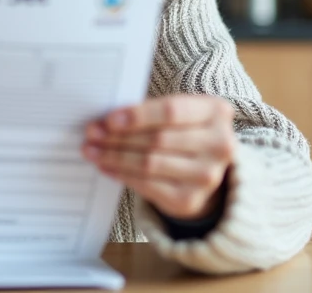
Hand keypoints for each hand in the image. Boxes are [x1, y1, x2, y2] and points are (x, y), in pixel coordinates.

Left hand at [82, 95, 234, 220]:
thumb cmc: (184, 132)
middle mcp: (219, 144)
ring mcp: (207, 175)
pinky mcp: (190, 199)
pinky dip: (122, 174)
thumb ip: (150, 112)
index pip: (171, 111)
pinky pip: (147, 185)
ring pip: (149, 163)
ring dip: (114, 156)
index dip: (138, 116)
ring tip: (92, 150)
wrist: (205, 171)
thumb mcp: (179, 114)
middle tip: (92, 133)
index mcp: (216, 112)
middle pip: (158, 139)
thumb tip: (105, 121)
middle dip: (119, 136)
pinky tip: (106, 166)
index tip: (109, 119)